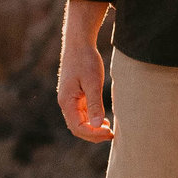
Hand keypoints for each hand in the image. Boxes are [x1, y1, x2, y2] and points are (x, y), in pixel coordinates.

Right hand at [56, 2, 113, 141]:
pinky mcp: (75, 95)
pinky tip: (103, 120)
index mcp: (67, 102)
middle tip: (111, 134)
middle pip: (77, 128)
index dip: (93, 134)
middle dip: (93, 134)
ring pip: (80, 121)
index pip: (78, 127)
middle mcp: (66, 103)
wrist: (79, 43)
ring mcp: (70, 99)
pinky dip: (92, 120)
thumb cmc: (86, 60)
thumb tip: (96, 125)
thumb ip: (95, 104)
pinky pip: (82, 113)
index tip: (109, 132)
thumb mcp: (93, 82)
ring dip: (93, 128)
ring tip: (109, 129)